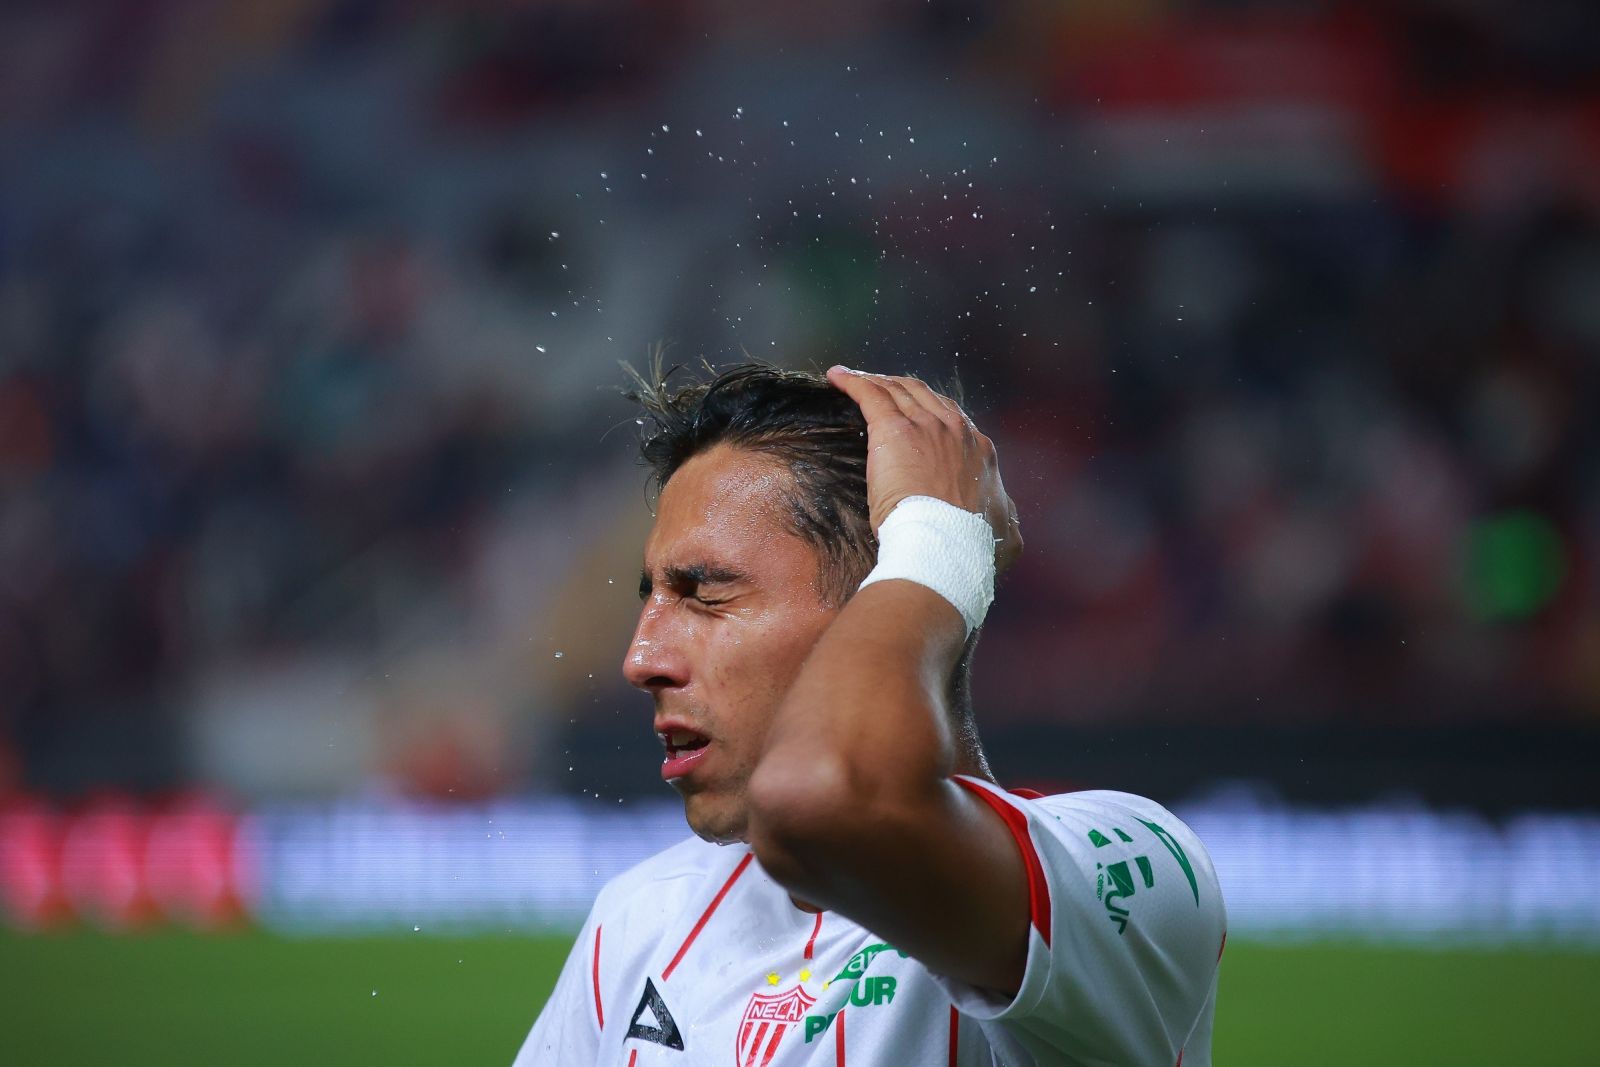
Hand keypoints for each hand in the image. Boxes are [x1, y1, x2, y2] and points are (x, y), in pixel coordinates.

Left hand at [826, 366, 1021, 574]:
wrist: (946, 544)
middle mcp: (955, 430)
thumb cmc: (969, 545)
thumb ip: (1004, 520)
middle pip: (924, 396)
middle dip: (903, 389)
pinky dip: (853, 382)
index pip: (953, 421)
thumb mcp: (1003, 533)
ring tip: (858, 380)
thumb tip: (1008, 523)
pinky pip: (871, 394)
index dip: (933, 417)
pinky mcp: (893, 429)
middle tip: (883, 390)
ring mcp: (926, 425)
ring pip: (897, 390)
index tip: (919, 421)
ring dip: (876, 382)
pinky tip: (838, 377)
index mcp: (979, 452)